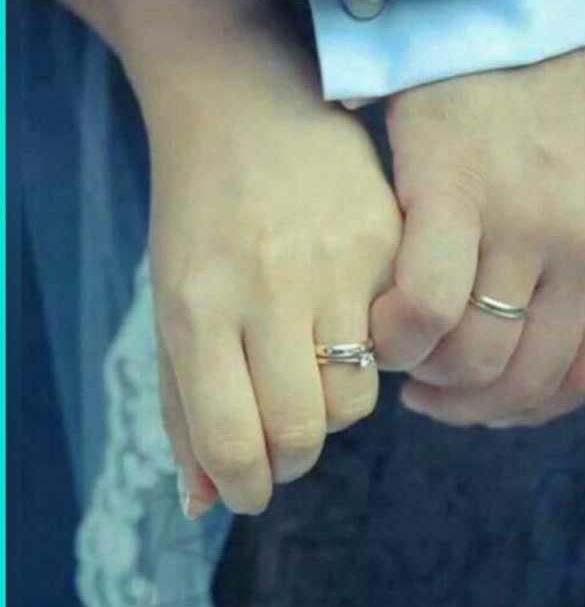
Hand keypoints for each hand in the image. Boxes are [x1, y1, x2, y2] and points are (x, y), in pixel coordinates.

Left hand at [131, 11, 400, 515]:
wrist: (248, 104)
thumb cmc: (197, 214)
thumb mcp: (169, 304)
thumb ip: (182, 405)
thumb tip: (204, 502)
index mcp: (198, 307)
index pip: (234, 440)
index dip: (245, 486)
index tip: (251, 487)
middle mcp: (270, 289)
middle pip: (307, 429)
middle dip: (293, 455)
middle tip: (287, 437)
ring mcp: (337, 263)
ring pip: (360, 394)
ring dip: (336, 403)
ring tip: (315, 367)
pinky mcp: (388, 242)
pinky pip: (394, 338)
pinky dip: (373, 349)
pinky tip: (349, 318)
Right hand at [371, 33, 584, 426]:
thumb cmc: (550, 88)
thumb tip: (529, 326)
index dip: (527, 408)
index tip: (484, 403)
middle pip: (528, 378)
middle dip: (470, 406)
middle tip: (428, 394)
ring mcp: (530, 222)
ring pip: (477, 357)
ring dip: (431, 377)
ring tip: (402, 356)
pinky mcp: (460, 192)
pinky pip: (429, 308)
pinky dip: (401, 335)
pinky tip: (383, 324)